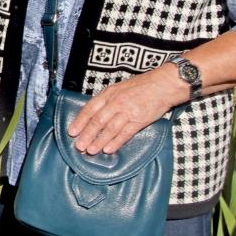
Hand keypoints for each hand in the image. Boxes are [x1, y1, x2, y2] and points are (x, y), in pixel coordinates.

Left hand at [67, 65, 186, 154]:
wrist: (163, 85)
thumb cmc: (141, 86)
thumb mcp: (119, 88)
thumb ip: (107, 100)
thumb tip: (94, 114)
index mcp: (109, 94)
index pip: (90, 109)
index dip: (80, 121)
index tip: (72, 132)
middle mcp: (116, 103)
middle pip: (97, 121)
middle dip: (86, 135)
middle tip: (79, 146)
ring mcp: (128, 112)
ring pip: (109, 129)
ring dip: (98, 141)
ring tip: (90, 150)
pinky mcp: (139, 120)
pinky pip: (125, 133)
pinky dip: (115, 142)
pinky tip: (108, 150)